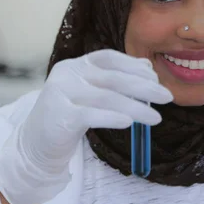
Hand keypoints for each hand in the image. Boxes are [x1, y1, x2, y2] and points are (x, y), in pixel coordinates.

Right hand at [0, 49, 172, 203]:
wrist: (36, 145)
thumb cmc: (70, 117)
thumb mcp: (91, 94)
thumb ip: (115, 80)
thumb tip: (147, 68)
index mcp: (76, 64)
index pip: (109, 58)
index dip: (134, 65)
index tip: (155, 76)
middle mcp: (67, 74)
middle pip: (113, 78)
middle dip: (144, 87)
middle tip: (167, 97)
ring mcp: (60, 93)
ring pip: (106, 98)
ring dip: (136, 107)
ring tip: (156, 118)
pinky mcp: (59, 116)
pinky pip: (91, 115)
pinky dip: (113, 118)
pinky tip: (130, 123)